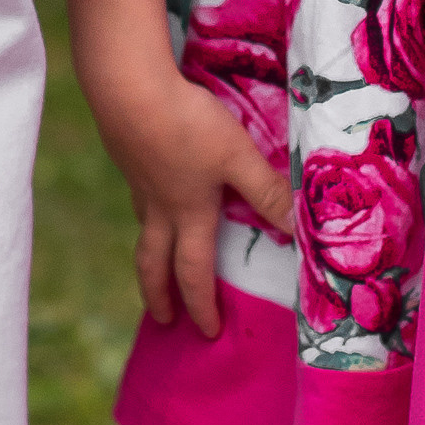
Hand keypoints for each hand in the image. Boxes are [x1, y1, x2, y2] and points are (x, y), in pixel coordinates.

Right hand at [92, 63, 293, 339]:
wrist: (129, 92)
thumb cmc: (188, 127)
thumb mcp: (236, 157)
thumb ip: (265, 190)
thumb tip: (297, 228)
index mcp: (188, 214)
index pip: (194, 273)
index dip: (202, 306)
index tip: (209, 333)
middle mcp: (159, 208)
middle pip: (153, 264)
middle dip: (158, 296)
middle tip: (163, 320)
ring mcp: (138, 182)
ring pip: (144, 229)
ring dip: (150, 253)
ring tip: (156, 258)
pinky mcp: (127, 156)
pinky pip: (138, 196)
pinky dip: (145, 209)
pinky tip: (153, 189)